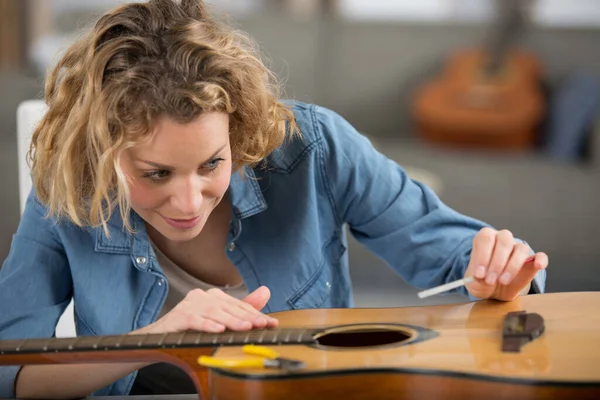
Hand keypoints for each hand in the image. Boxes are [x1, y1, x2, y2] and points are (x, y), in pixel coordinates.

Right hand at [138, 286, 277, 333]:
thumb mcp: (218, 318)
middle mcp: (202, 296)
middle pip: (228, 308)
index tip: (270, 323)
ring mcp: (189, 305)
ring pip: (214, 313)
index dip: (255, 313)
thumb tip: (266, 291)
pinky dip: (207, 325)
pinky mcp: (178, 316)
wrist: (159, 338)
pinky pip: (195, 320)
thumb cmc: (191, 327)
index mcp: (213, 296)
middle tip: (262, 324)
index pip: (238, 305)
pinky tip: (218, 330)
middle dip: (247, 317)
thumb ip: (242, 307)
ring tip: (246, 327)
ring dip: (231, 321)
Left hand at [465, 228, 547, 300]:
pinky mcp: (531, 261)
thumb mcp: (473, 281)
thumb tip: (481, 277)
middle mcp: (502, 239)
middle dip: (497, 263)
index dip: (482, 256)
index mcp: (485, 238)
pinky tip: (538, 266)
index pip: (486, 238)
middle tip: (490, 280)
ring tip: (503, 281)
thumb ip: (475, 278)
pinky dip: (541, 259)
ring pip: (521, 249)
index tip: (479, 274)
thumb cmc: (481, 280)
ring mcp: (518, 248)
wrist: (492, 289)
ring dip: (512, 266)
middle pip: (504, 242)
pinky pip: (540, 255)